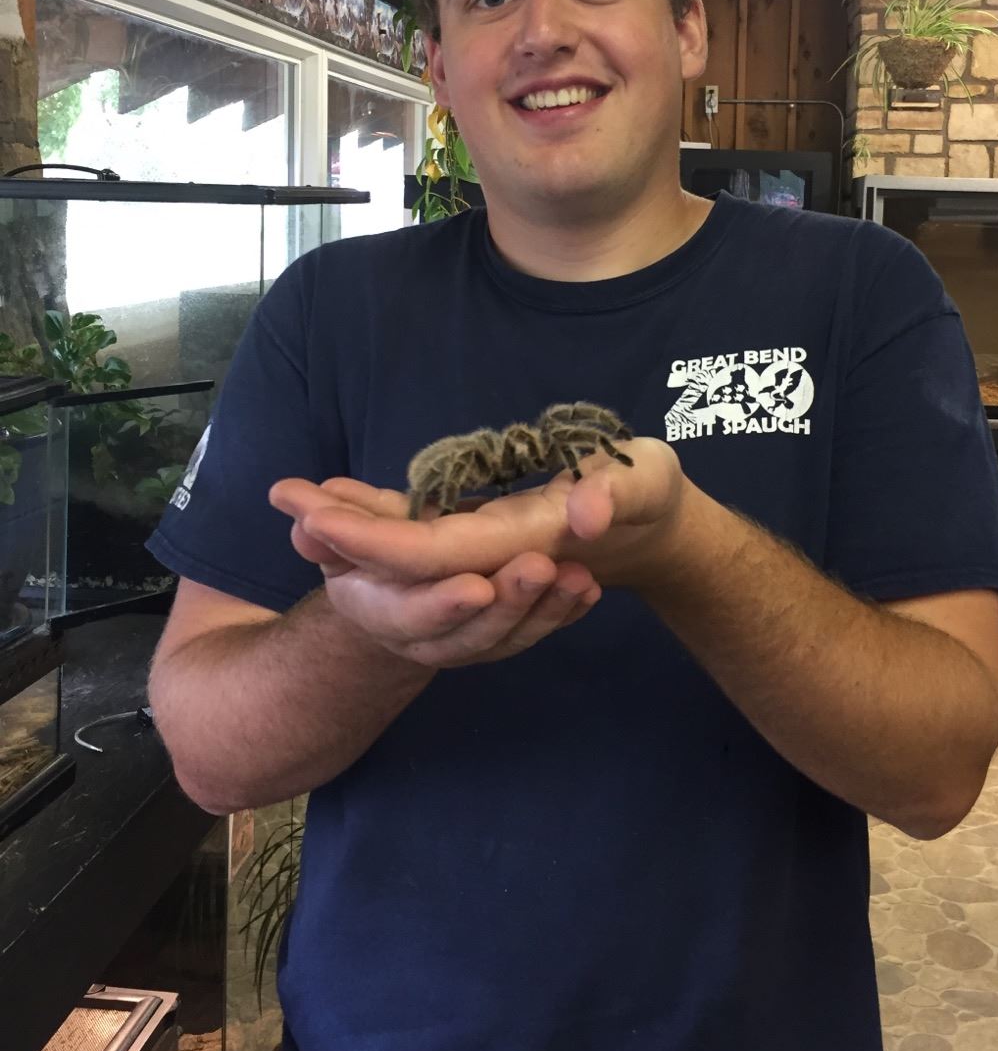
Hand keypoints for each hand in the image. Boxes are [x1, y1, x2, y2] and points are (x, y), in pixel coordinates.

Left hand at [268, 439, 688, 662]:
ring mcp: (481, 559)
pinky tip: (340, 500)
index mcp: (520, 549)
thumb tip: (584, 515)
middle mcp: (491, 565)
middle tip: (286, 504)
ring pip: (403, 564)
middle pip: (401, 566)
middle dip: (343, 539)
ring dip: (350, 538)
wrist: (657, 529)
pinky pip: (416, 544)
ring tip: (296, 507)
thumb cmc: (651, 497)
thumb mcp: (647, 484)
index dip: (373, 539)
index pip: (435, 556)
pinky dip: (376, 525)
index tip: (315, 513)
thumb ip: (618, 496)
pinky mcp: (477, 542)